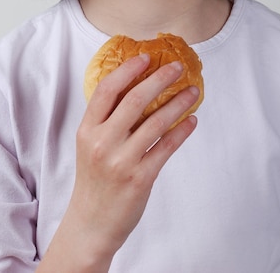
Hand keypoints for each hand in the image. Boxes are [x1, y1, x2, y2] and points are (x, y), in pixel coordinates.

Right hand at [39, 54, 197, 271]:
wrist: (91, 223)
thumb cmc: (94, 178)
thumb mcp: (90, 144)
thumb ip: (107, 118)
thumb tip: (137, 86)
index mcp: (87, 130)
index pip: (106, 90)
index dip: (128, 70)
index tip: (146, 57)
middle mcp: (102, 143)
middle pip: (134, 100)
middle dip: (160, 79)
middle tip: (177, 67)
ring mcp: (121, 161)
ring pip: (156, 122)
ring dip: (178, 103)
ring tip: (192, 91)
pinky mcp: (140, 178)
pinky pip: (167, 147)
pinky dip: (182, 130)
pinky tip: (191, 120)